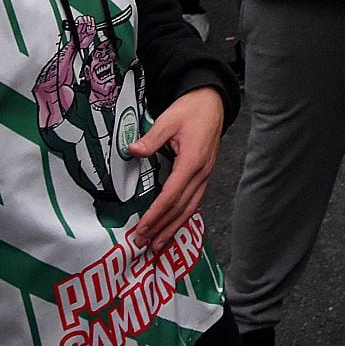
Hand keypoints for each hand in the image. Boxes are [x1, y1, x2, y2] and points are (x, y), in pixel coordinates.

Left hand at [128, 87, 225, 251]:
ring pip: (190, 208)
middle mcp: (201, 172)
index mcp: (192, 162)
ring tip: (158, 243)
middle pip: (181, 208)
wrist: (212, 102)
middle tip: (144, 243)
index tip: (143, 228)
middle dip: (162, 227)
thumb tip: (133, 150)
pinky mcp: (204, 174)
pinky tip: (174, 224)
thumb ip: (151, 138)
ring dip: (173, 227)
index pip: (171, 196)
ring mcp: (205, 174)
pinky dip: (183, 216)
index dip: (157, 214)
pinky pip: (195, 200)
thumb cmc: (192, 110)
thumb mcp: (168, 120)